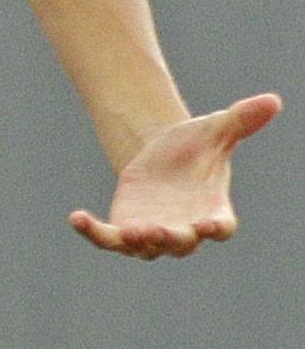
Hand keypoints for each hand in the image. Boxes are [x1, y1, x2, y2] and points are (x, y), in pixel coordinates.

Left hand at [70, 92, 282, 257]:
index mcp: (213, 209)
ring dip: (135, 242)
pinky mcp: (124, 229)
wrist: (161, 156)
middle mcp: (185, 229)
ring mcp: (153, 233)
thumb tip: (273, 100)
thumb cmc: (197, 147)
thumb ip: (243, 119)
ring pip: (144, 248)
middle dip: (171, 239)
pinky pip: (107, 238)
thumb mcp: (217, 128)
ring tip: (125, 231)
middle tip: (158, 230)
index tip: (210, 225)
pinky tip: (76, 217)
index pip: (221, 227)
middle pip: (182, 244)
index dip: (216, 228)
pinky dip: (92, 232)